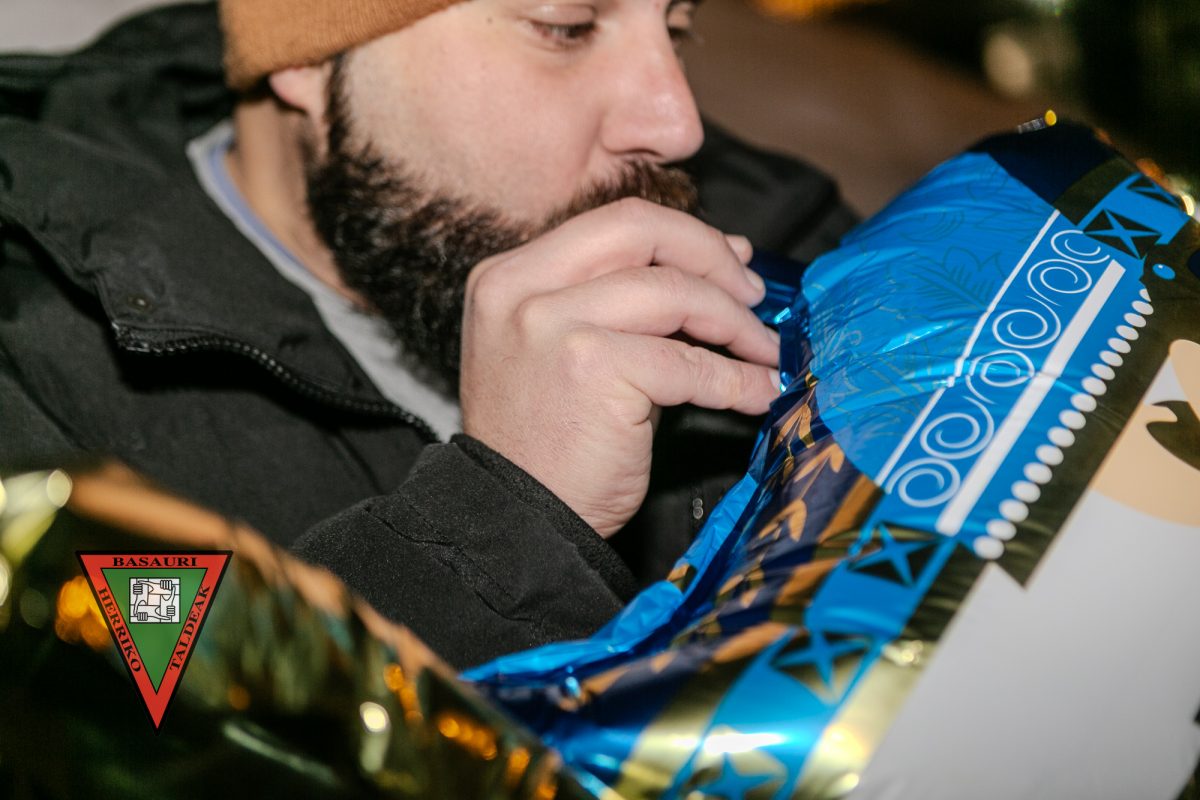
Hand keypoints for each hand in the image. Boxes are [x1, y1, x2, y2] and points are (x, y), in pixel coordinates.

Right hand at [460, 198, 779, 536]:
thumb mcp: (565, 352)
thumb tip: (723, 256)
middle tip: (753, 298)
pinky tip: (757, 393)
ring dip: (735, 324)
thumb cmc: (545, 447)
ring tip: (764, 353)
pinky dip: (735, 379)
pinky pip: (687, 362)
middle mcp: (522, 288)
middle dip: (713, 259)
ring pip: (674, 292)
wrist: (515, 524)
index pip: (615, 223)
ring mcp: (552, 323)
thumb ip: (623, 303)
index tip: (731, 263)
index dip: (685, 238)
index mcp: (509, 276)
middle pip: (642, 230)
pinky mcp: (591, 367)